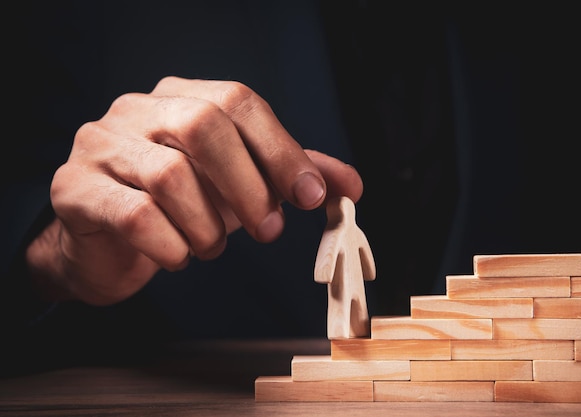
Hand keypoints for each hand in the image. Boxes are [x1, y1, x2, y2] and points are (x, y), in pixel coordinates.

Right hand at [26, 77, 362, 305]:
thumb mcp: (241, 186)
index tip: (311, 196)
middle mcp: (137, 110)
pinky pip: (135, 215)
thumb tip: (350, 184)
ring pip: (170, 175)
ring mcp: (100, 145)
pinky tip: (178, 256)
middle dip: (249, 187)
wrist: (106, 244)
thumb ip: (291, 176)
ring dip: (208, 226)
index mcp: (181, 98)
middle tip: (268, 230)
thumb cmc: (179, 208)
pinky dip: (171, 246)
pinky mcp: (76, 189)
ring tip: (212, 248)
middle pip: (204, 126)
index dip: (281, 149)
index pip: (239, 101)